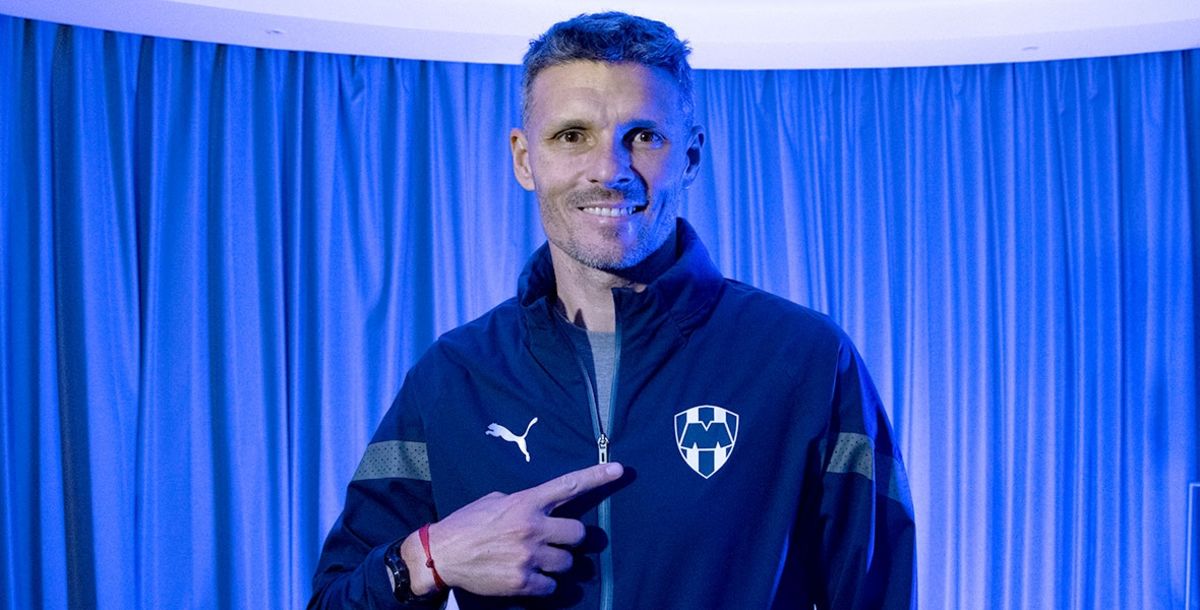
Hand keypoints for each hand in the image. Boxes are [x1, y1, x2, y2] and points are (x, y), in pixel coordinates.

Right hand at [401, 462, 623, 596]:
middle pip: (579, 534)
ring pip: (567, 563)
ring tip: (534, 561)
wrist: (441, 555)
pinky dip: (543, 585)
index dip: (597, 477)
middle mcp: (533, 527)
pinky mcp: (523, 582)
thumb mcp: (495, 501)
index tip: (620, 469)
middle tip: (556, 542)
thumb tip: (541, 507)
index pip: (569, 485)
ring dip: (556, 564)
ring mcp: (530, 556)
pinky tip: (527, 578)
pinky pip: (551, 587)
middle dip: (571, 539)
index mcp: (527, 502)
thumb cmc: (467, 524)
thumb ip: (523, 502)